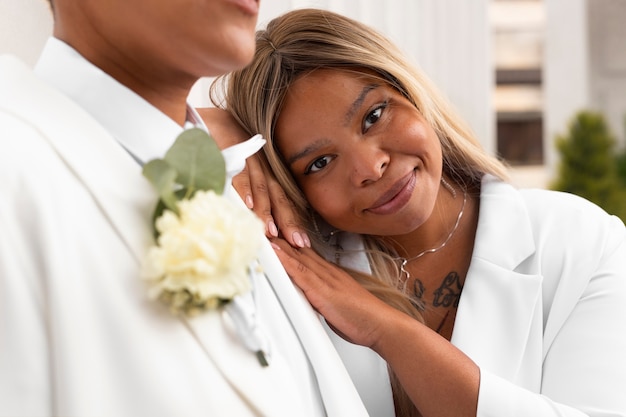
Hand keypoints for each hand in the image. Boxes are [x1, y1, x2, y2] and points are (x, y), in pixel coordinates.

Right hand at [197, 108, 309, 247]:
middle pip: (279, 197)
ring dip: (266, 210)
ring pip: (261, 187)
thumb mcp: (249, 171)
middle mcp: (264, 168)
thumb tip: (262, 226)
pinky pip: (238, 172)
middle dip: (288, 221)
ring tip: (271, 231)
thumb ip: (256, 195)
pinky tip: (248, 204)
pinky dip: (243, 189)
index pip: (285, 200)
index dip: (294, 221)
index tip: (302, 242)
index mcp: (269, 174)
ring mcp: (249, 160)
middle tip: (296, 242)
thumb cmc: (232, 149)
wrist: (216, 119)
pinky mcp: (230, 151)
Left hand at [270, 238, 399, 347]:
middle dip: (278, 236)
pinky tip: (273, 251)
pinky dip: (285, 260)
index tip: (270, 232)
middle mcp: (326, 271)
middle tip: (258, 221)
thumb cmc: (363, 317)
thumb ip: (322, 297)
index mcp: (329, 273)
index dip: (286, 241)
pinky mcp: (322, 291)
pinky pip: (300, 272)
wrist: (382, 325)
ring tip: (259, 229)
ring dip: (277, 242)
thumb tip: (311, 299)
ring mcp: (324, 279)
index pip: (303, 253)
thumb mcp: (337, 303)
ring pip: (296, 256)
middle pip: (297, 249)